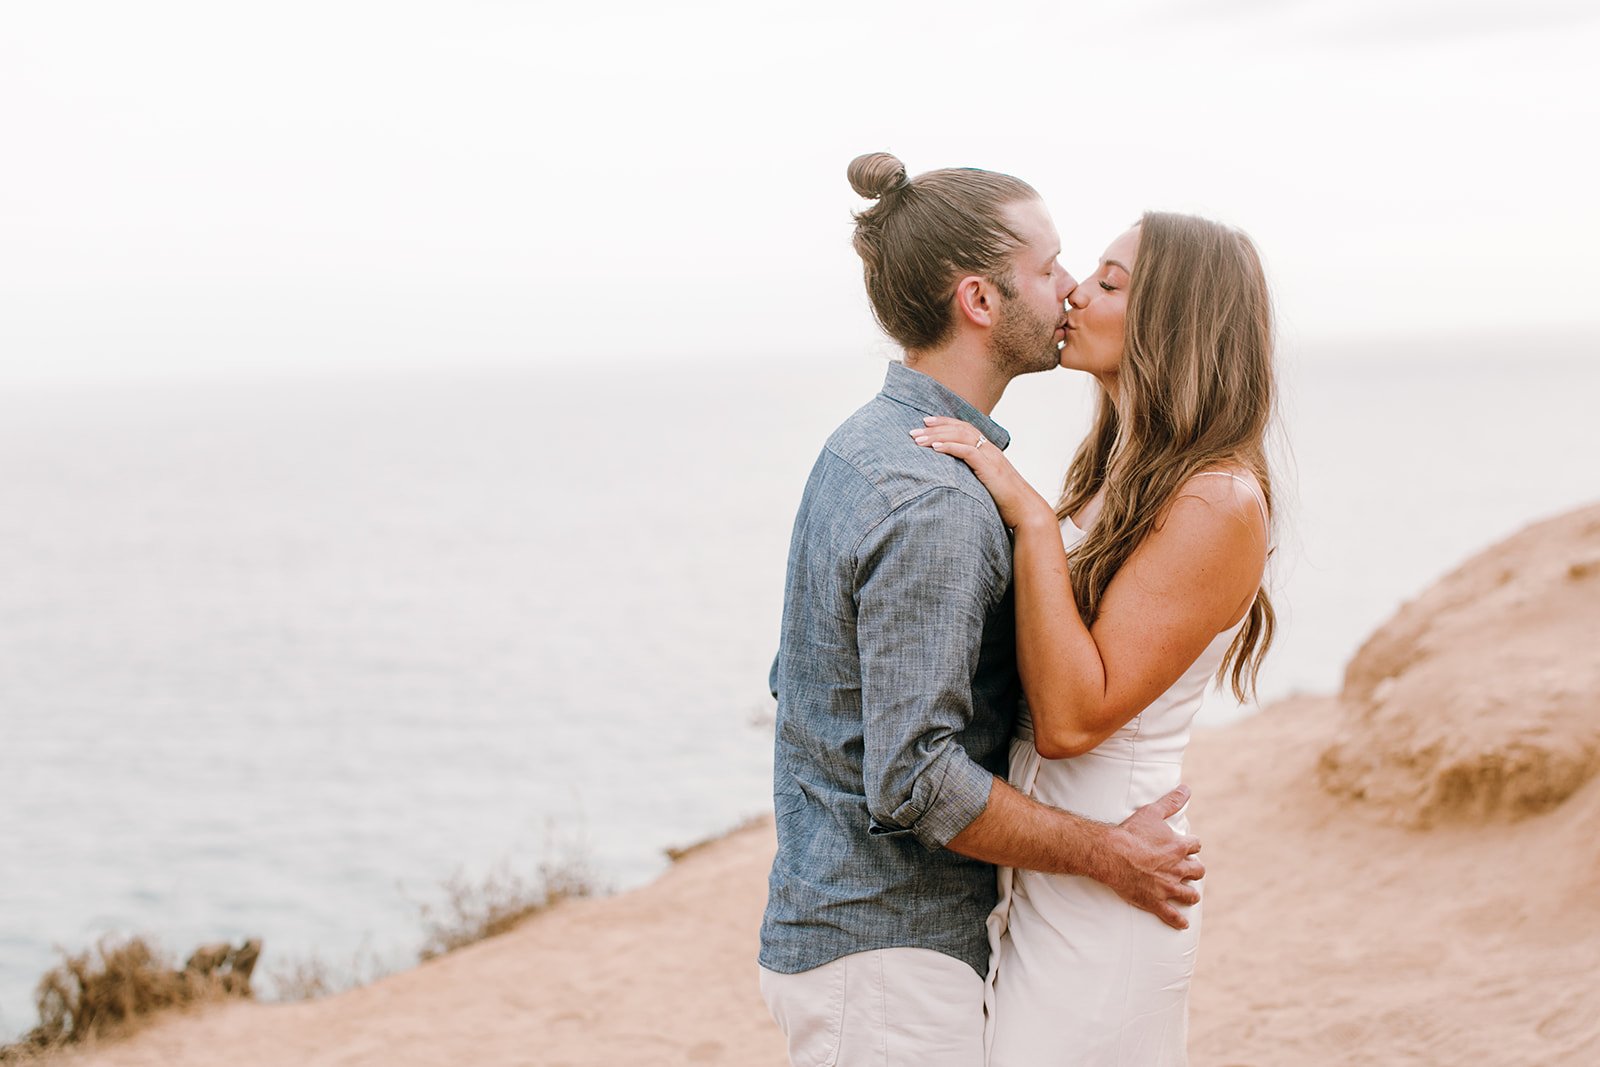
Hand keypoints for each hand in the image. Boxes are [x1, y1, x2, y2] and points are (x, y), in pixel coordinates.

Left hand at [909, 417, 1050, 528]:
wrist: (1026, 510)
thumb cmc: (1005, 501)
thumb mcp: (987, 483)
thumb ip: (974, 475)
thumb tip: (956, 478)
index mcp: (988, 451)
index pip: (964, 428)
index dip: (945, 422)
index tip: (926, 421)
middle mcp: (990, 449)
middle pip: (960, 429)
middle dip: (935, 428)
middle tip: (913, 430)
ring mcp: (991, 457)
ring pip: (961, 437)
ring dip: (937, 436)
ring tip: (918, 439)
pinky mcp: (990, 468)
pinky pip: (968, 452)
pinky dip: (950, 447)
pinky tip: (935, 448)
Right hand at [1100, 785, 1204, 929]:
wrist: (1112, 854)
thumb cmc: (1131, 832)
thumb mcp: (1152, 812)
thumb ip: (1171, 801)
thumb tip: (1187, 789)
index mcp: (1179, 847)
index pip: (1195, 846)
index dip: (1191, 846)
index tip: (1188, 847)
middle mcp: (1177, 868)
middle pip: (1197, 871)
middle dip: (1194, 870)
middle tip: (1190, 870)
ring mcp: (1167, 887)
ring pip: (1188, 894)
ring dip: (1190, 894)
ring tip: (1190, 895)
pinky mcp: (1155, 901)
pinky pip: (1171, 914)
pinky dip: (1178, 921)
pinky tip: (1182, 924)